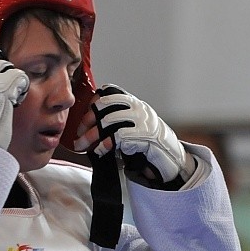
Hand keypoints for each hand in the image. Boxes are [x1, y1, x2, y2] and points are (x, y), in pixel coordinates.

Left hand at [75, 84, 194, 182]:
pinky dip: (104, 145)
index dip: (92, 104)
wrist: (170, 158)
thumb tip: (86, 126)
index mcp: (133, 103)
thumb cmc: (145, 146)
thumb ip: (114, 122)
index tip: (83, 120)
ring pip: (108, 121)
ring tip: (82, 146)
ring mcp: (142, 119)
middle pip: (105, 104)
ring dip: (91, 135)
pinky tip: (99, 151)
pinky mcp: (144, 134)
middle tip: (79, 134)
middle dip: (88, 119)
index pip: (109, 92)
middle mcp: (138, 107)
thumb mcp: (129, 128)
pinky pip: (117, 136)